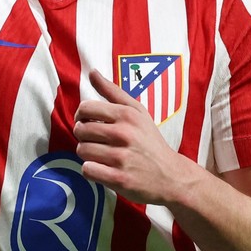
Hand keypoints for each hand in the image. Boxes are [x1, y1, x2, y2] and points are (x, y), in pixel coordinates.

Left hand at [74, 69, 196, 204]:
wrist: (170, 175)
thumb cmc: (150, 141)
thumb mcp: (138, 112)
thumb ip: (112, 91)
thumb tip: (92, 72)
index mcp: (127, 115)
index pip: (85, 108)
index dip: (81, 115)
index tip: (88, 122)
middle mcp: (124, 134)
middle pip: (80, 130)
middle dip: (84, 136)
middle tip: (97, 141)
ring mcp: (121, 157)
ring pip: (81, 150)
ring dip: (87, 154)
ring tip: (101, 154)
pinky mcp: (118, 179)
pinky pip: (87, 170)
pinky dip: (92, 170)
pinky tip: (103, 168)